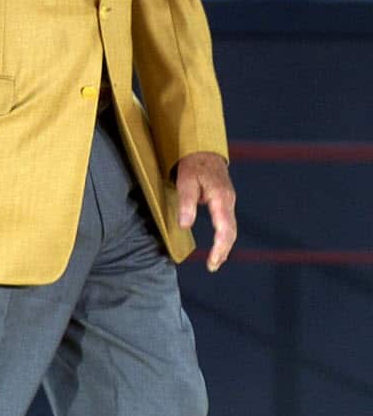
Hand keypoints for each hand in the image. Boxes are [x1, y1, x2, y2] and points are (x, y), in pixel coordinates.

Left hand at [175, 151, 237, 271]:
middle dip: (223, 251)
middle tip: (212, 265)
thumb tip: (185, 225)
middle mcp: (229, 202)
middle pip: (231, 232)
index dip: (220, 248)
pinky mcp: (225, 201)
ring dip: (224, 245)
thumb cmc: (193, 164)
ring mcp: (228, 201)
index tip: (212, 262)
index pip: (225, 230)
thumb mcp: (185, 181)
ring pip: (231, 228)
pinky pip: (227, 222)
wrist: (203, 149)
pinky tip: (218, 244)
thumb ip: (186, 202)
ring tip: (215, 260)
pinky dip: (224, 236)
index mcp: (221, 199)